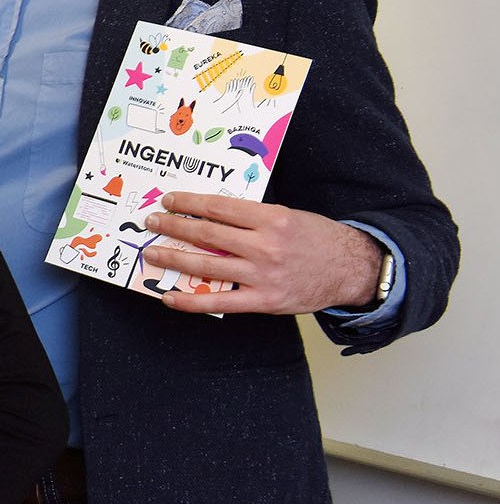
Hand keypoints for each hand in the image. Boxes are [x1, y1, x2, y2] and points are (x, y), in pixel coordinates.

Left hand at [143, 193, 382, 315]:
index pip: (219, 208)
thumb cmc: (316, 239)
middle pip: (207, 234)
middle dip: (174, 227)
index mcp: (272, 219)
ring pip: (207, 266)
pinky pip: (219, 302)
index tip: (169, 201)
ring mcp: (263, 276)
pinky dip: (190, 301)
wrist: (351, 269)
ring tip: (152, 253)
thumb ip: (252, 218)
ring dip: (173, 258)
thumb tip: (209, 215)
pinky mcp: (264, 301)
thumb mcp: (287, 216)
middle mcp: (266, 246)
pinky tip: (169, 296)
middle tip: (152, 223)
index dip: (189, 204)